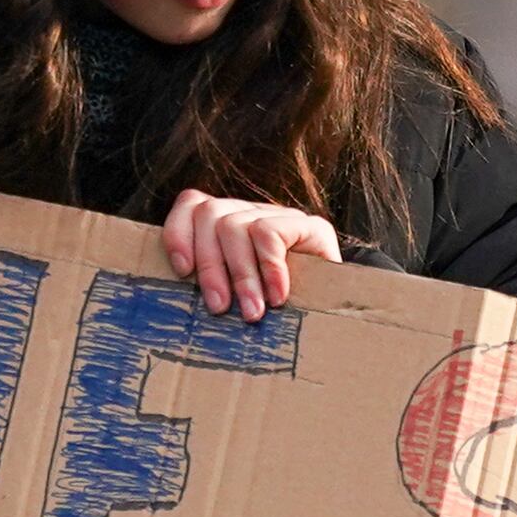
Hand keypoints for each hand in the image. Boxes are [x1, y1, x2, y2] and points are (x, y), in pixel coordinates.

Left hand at [162, 191, 340, 317]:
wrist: (341, 313)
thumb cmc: (281, 311)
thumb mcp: (237, 294)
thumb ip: (213, 281)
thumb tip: (174, 291)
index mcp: (230, 221)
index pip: (193, 203)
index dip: (179, 233)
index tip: (181, 272)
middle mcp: (253, 211)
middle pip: (210, 215)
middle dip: (210, 266)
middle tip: (219, 308)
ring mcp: (281, 216)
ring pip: (234, 225)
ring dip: (239, 275)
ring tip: (251, 312)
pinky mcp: (310, 226)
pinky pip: (270, 234)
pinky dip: (268, 268)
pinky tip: (278, 297)